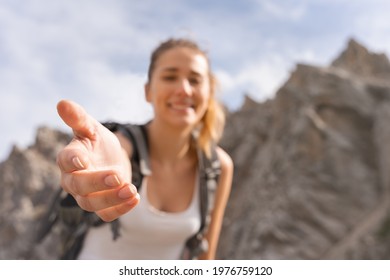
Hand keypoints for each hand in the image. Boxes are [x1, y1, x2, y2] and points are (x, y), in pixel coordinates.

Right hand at [56, 100, 138, 221]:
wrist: (112, 158)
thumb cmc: (98, 142)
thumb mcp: (92, 127)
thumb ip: (79, 118)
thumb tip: (62, 103)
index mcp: (69, 158)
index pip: (65, 160)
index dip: (72, 160)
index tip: (83, 160)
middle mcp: (73, 180)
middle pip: (78, 186)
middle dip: (97, 182)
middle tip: (117, 176)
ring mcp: (86, 195)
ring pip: (92, 204)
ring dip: (112, 199)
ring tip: (131, 190)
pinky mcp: (102, 206)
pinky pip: (107, 214)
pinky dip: (121, 209)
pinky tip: (135, 198)